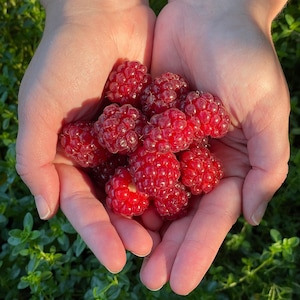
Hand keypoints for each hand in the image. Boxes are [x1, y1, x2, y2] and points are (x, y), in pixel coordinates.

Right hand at [16, 0, 155, 272]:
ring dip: (157, 212)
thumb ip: (34, 159)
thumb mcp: (38, 108)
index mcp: (72, 158)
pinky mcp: (156, 126)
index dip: (99, 233)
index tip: (116, 260)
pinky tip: (190, 198)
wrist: (102, 18)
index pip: (85, 205)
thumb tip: (47, 210)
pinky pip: (166, 156)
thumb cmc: (63, 59)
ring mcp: (131, 143)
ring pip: (145, 186)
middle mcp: (103, 156)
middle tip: (150, 252)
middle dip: (131, 230)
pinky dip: (176, 177)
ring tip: (171, 237)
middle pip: (118, 203)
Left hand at [140, 0, 289, 293]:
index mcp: (231, 163)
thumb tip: (250, 218)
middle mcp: (200, 160)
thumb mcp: (268, 111)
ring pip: (155, 194)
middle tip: (150, 280)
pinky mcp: (148, 126)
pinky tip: (111, 210)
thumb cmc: (246, 56)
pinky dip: (124, 185)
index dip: (197, 250)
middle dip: (167, 247)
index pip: (213, 216)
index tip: (180, 282)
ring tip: (128, 257)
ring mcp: (172, 145)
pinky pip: (135, 160)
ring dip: (143, 224)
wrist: (210, 13)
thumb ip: (267, 165)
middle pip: (182, 213)